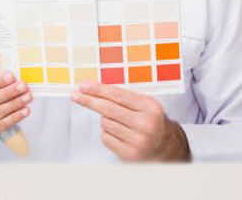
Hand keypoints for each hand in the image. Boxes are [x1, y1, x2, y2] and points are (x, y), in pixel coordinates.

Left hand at [71, 81, 189, 161]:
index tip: (83, 86)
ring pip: (105, 123)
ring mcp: (137, 140)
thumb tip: (94, 89)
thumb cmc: (151, 122)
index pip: (117, 95)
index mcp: (150, 107)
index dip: (97, 89)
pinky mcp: (129, 154)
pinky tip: (120, 135)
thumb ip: (124, 97)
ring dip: (105, 120)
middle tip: (75, 95)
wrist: (166, 148)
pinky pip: (106, 138)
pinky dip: (107, 133)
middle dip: (88, 100)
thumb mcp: (145, 105)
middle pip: (107, 109)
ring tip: (119, 123)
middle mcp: (145, 124)